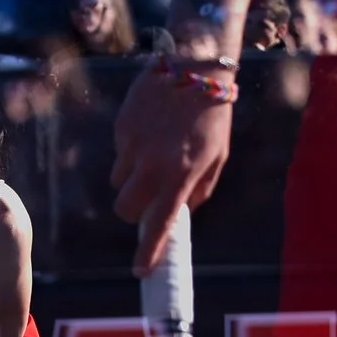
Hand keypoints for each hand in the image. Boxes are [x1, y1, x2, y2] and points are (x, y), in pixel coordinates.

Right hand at [111, 62, 234, 272]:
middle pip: (125, 209)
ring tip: (156, 152)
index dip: (148, 252)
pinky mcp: (122, 127)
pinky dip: (132, 150)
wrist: (196, 64)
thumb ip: (199, 190)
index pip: (159, 224)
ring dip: (133, 178)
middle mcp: (153, 164)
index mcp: (182, 175)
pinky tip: (152, 129)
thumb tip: (179, 214)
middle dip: (134, 211)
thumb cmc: (212, 115)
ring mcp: (133, 146)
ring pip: (119, 181)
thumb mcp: (217, 157)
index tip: (141, 272)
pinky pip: (119, 153)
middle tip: (148, 198)